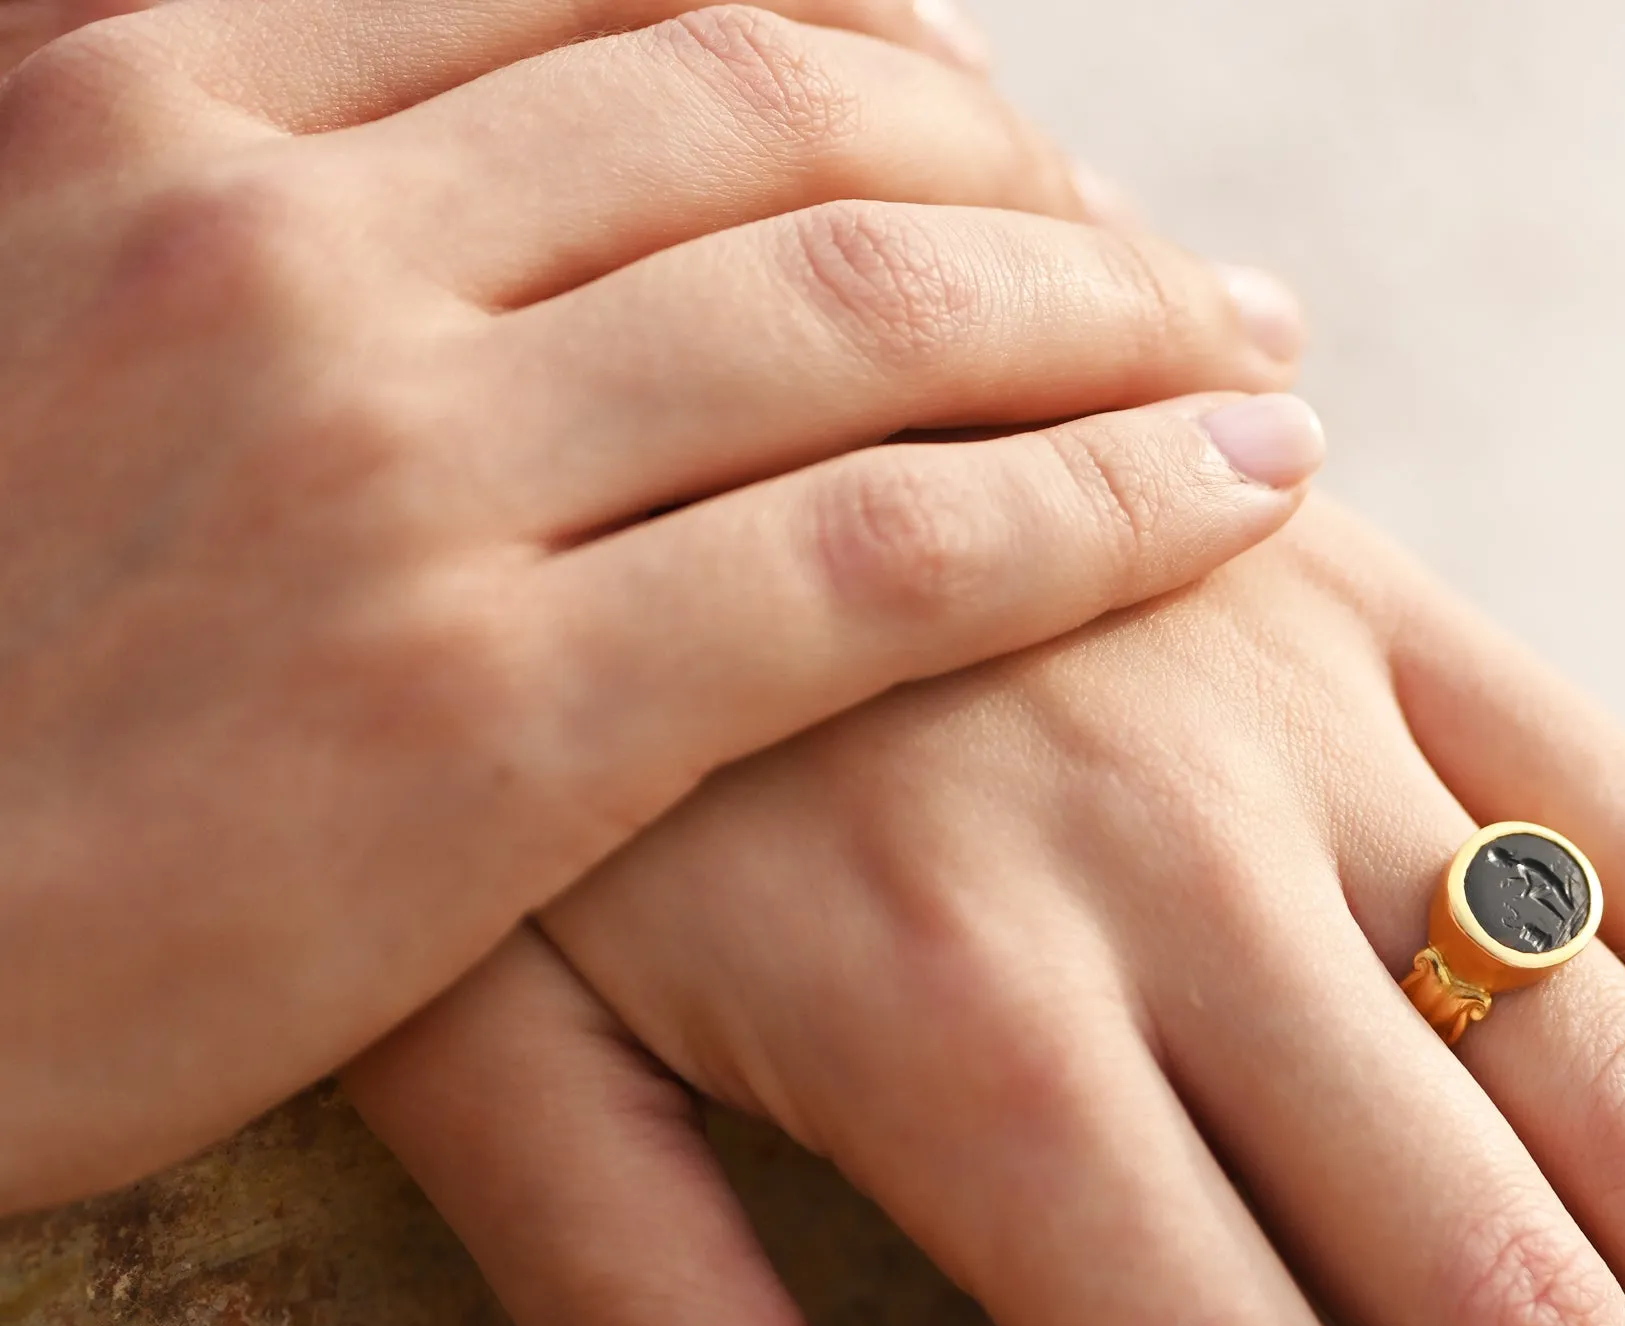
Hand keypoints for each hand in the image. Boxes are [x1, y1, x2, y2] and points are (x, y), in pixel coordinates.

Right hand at [0, 0, 1314, 1209]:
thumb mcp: (32, 324)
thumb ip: (245, 196)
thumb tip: (514, 181)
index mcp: (148, 93)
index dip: (871, 45)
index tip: (1004, 136)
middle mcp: (275, 232)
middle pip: (777, 112)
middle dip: (1033, 182)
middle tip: (1185, 269)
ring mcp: (385, 464)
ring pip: (866, 314)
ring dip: (1116, 323)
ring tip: (1255, 364)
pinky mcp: (485, 712)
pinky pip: (877, 557)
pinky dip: (1093, 509)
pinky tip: (1234, 501)